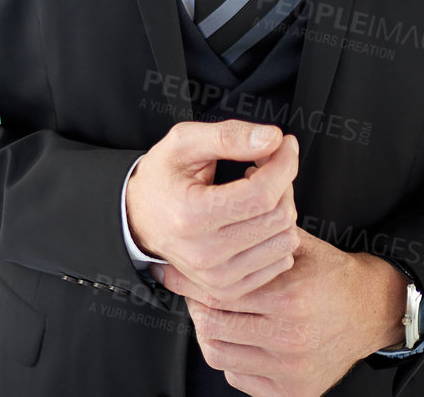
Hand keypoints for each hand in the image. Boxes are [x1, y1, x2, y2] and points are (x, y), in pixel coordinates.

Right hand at [125, 120, 300, 307]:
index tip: (285, 144)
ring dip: (282, 208)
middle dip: (283, 182)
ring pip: (285, 241)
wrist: (138, 218)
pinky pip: (280, 261)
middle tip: (266, 164)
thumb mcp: (184, 143)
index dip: (283, 163)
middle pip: (278, 217)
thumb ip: (228, 136)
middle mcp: (204, 252)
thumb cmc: (162, 176)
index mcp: (191, 215)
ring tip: (257, 192)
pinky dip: (277, 235)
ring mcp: (217, 277)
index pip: (261, 193)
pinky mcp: (228, 289)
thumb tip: (273, 139)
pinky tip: (256, 218)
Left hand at [164, 229, 407, 396]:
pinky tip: (239, 337)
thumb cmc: (330, 274)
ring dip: (209, 332)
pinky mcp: (294, 391)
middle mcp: (290, 338)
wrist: (371, 311)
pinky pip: (238, 377)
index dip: (188, 280)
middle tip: (195, 291)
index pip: (217, 292)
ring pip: (218, 354)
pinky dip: (231, 357)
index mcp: (289, 298)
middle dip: (195, 305)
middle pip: (211, 325)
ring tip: (215, 313)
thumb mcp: (297, 242)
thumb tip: (217, 204)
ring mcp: (291, 370)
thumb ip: (256, 229)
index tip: (171, 271)